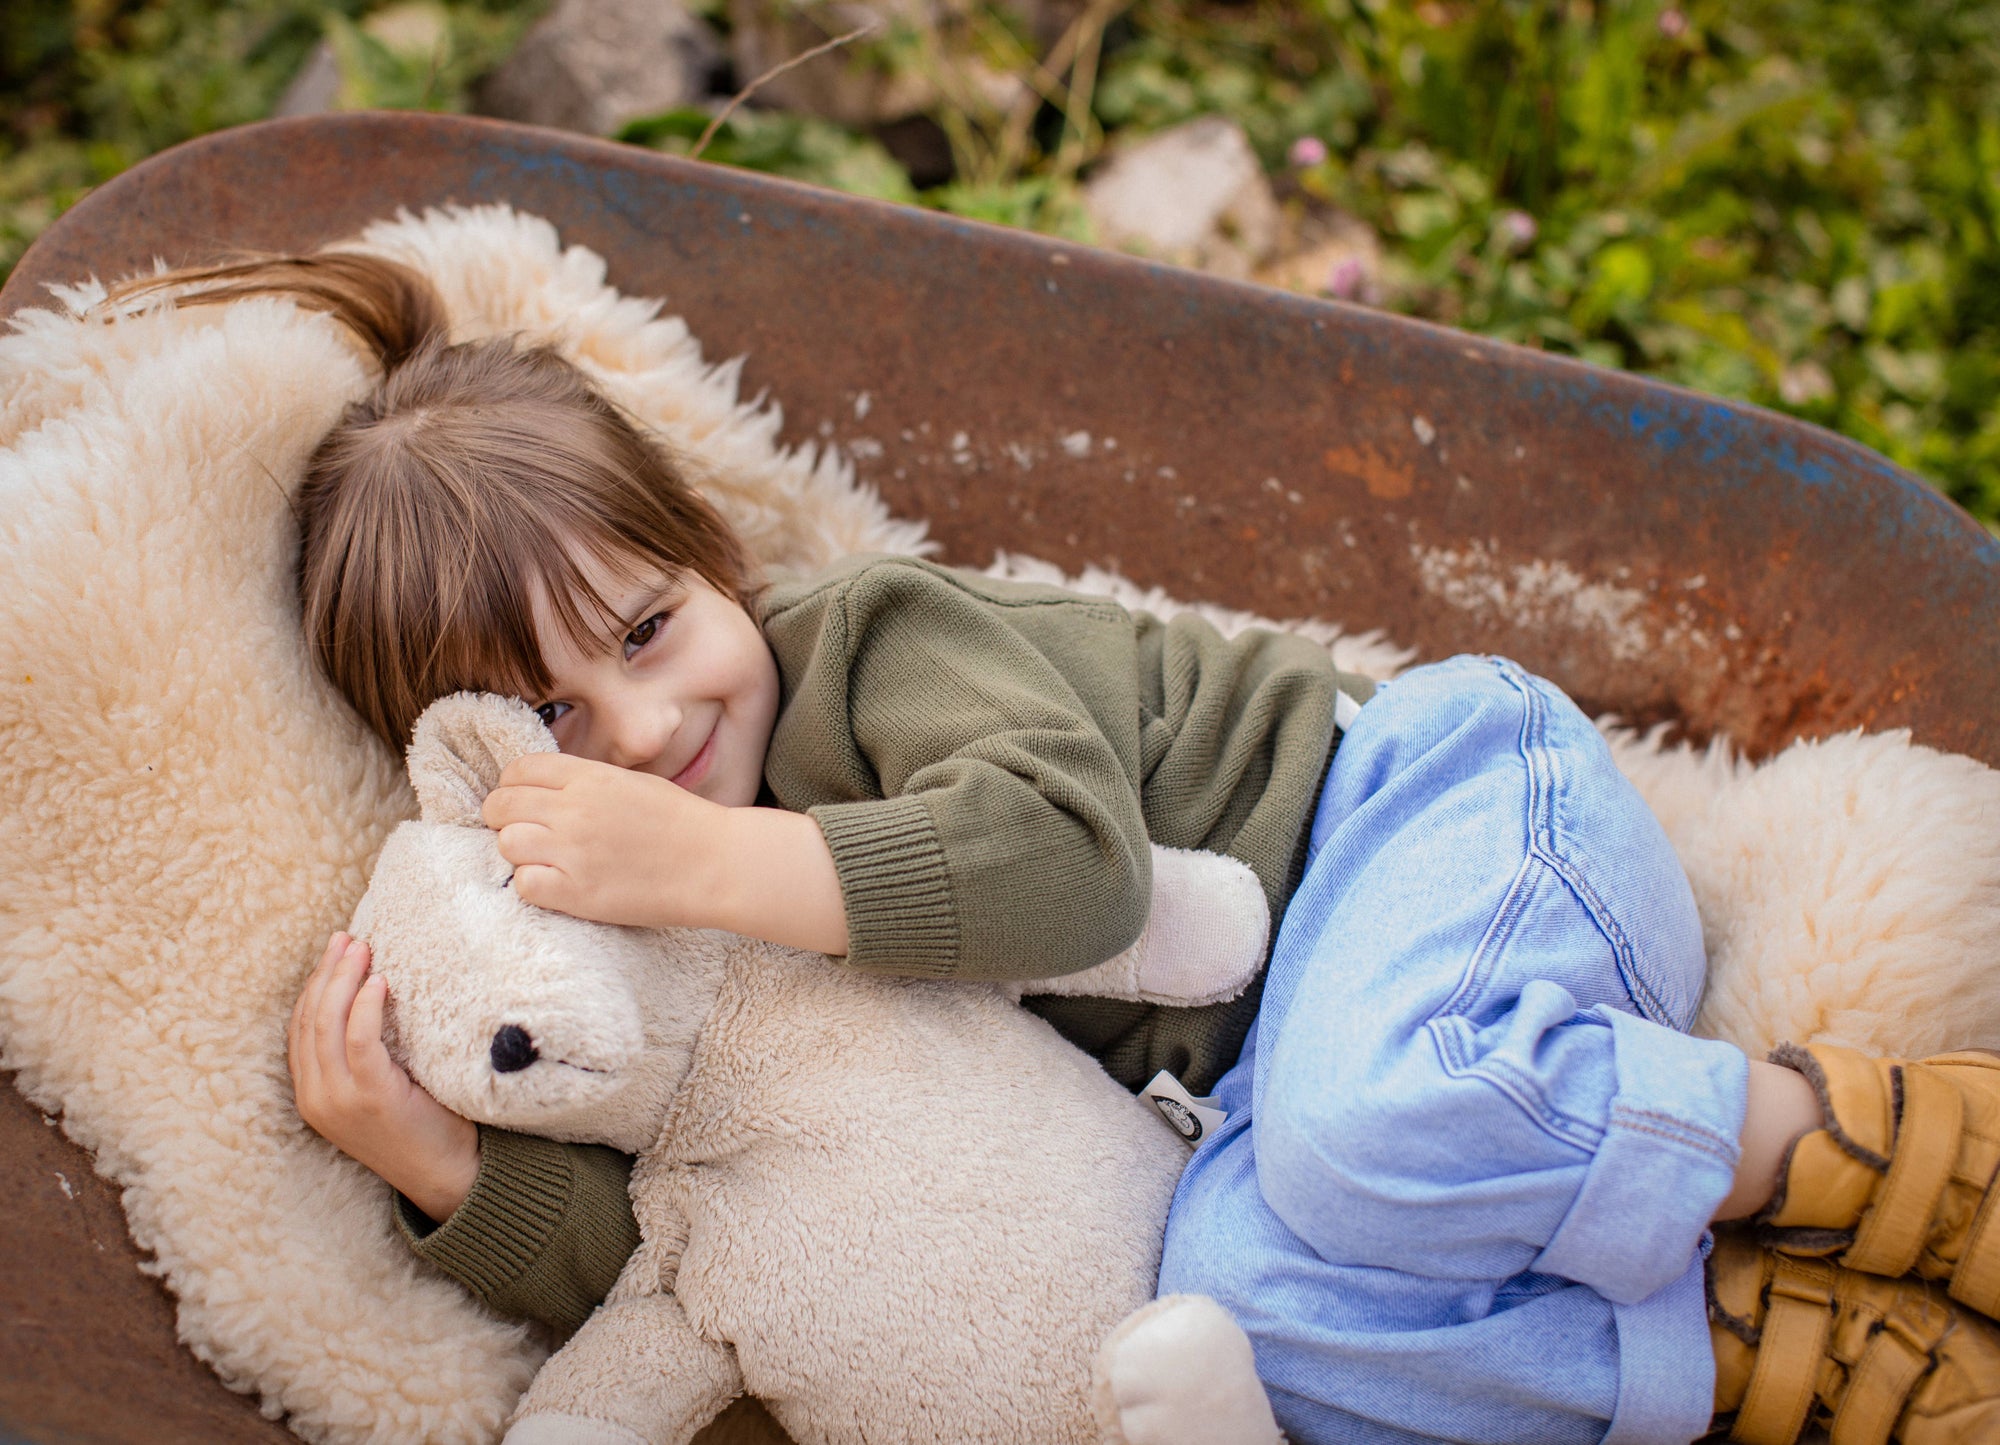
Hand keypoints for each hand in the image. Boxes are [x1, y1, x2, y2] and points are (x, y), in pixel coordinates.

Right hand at [288, 931, 478, 1222]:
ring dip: (342, 980)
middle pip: (309, 1021)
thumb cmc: (423, 1126)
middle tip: (346, 939)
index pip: (301, 1029)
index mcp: (313, 1096)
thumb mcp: (381, 1090)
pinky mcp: (369, 1097)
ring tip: (361, 948)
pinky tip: (379, 983)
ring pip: (327, 1025)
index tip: (333, 953)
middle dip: (325, 974)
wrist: (446, 1176)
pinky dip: (364, 1007)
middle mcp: (316, 1098)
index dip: (314, 987)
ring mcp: (338, 1100)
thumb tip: (376, 996)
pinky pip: (358, 1042)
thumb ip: (365, 1057)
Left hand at [483, 753, 849, 953]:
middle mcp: (574, 809)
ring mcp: (573, 851)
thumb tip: (545, 790)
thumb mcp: (632, 782)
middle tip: (524, 834)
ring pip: (506, 844)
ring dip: (519, 853)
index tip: (521, 802)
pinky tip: (557, 885)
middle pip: (500, 806)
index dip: (511, 787)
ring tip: (544, 861)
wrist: (716, 864)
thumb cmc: (682, 823)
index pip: (518, 771)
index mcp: (589, 776)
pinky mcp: (577, 892)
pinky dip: (534, 886)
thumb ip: (586, 781)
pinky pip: (524, 884)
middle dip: (504, 819)